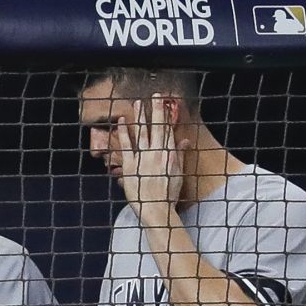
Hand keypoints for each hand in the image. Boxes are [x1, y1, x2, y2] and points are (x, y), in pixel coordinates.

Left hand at [118, 94, 186, 211]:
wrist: (157, 209)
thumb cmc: (168, 193)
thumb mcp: (178, 173)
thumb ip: (179, 155)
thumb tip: (184, 141)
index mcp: (170, 155)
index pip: (168, 131)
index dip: (165, 116)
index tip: (163, 103)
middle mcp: (158, 154)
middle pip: (158, 128)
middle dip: (156, 111)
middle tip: (155, 96)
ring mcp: (144, 158)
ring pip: (142, 133)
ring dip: (141, 117)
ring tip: (138, 103)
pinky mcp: (130, 165)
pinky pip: (126, 146)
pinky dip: (124, 133)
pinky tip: (122, 121)